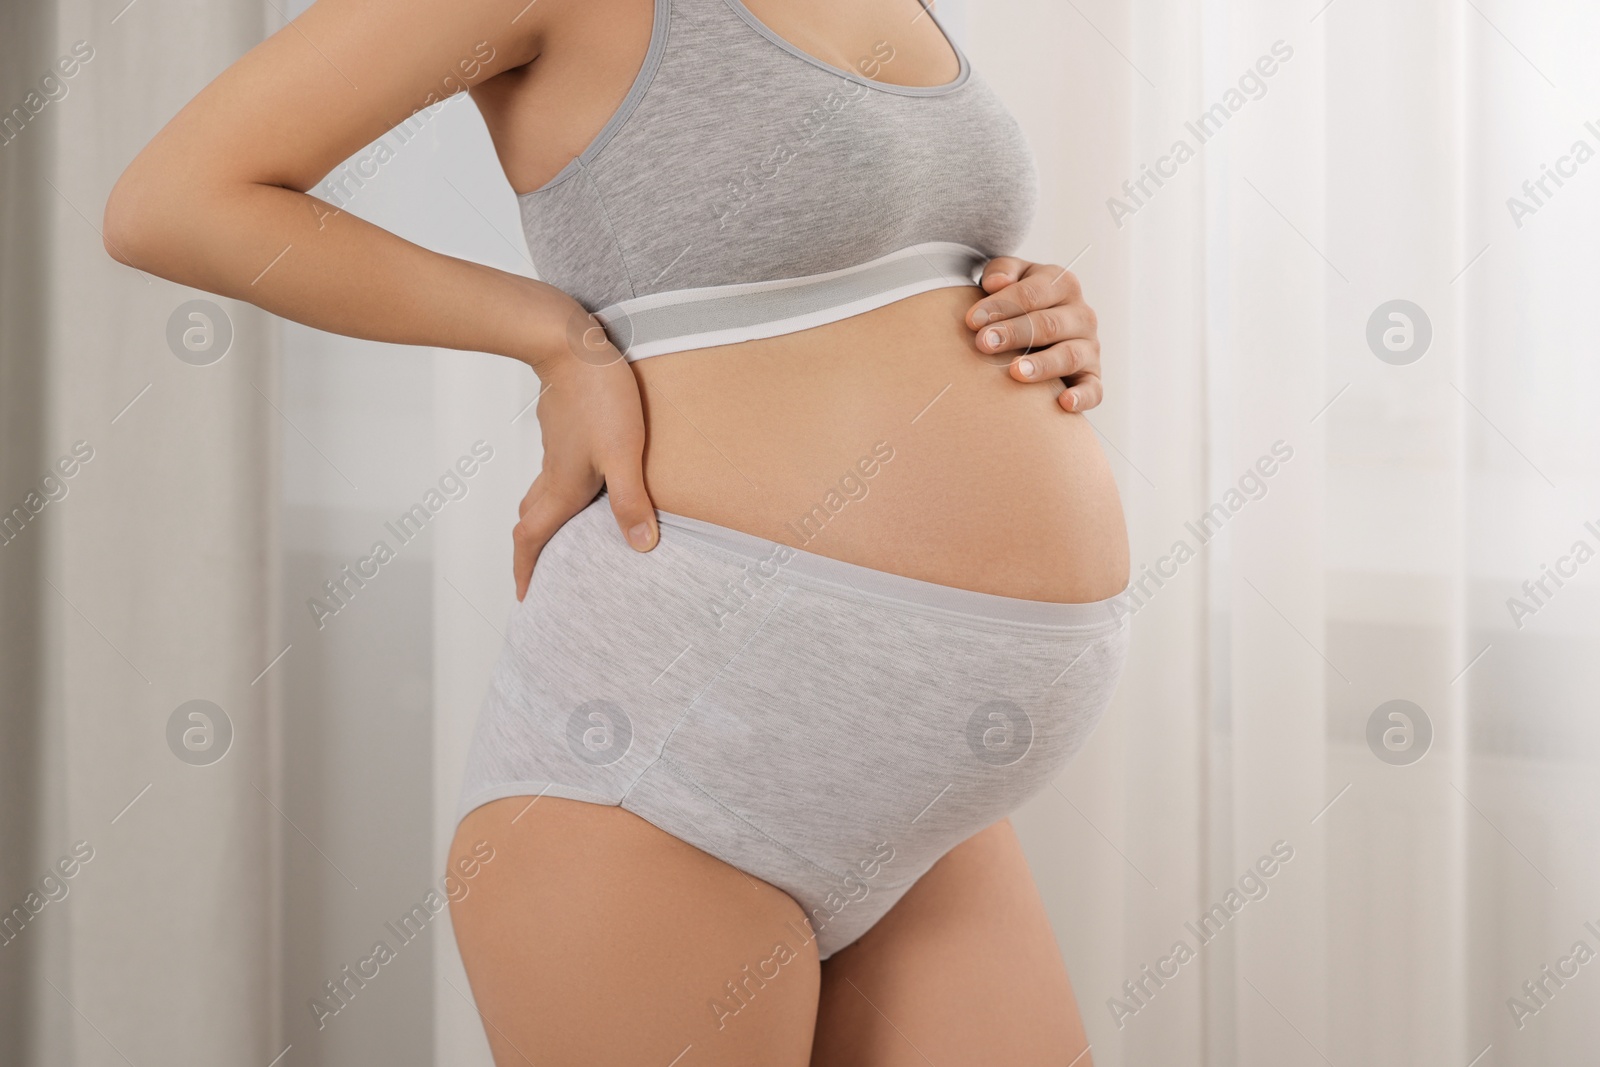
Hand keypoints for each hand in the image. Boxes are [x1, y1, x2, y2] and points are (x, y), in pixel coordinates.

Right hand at [511, 303, 657, 600]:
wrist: (568, 341)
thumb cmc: (598, 395)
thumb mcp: (624, 453)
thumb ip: (632, 501)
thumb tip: (641, 546)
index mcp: (562, 487)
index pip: (532, 538)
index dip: (526, 570)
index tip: (525, 598)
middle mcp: (553, 473)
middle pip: (532, 521)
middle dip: (533, 552)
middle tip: (542, 576)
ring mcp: (556, 449)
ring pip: (542, 495)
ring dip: (547, 522)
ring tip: (565, 539)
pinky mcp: (564, 429)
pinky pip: (555, 473)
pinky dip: (561, 493)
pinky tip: (584, 486)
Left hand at [964, 258, 1102, 412]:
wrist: (1040, 328)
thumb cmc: (1019, 302)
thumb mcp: (1012, 278)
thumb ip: (1002, 271)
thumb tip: (995, 283)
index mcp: (1063, 284)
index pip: (1032, 292)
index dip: (1002, 305)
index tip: (972, 320)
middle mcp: (1082, 315)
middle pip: (1048, 324)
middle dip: (1014, 333)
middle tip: (983, 343)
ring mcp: (1089, 347)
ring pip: (1069, 355)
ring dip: (1042, 364)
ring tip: (1015, 371)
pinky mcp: (1092, 376)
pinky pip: (1093, 389)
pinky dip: (1081, 397)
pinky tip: (1062, 402)